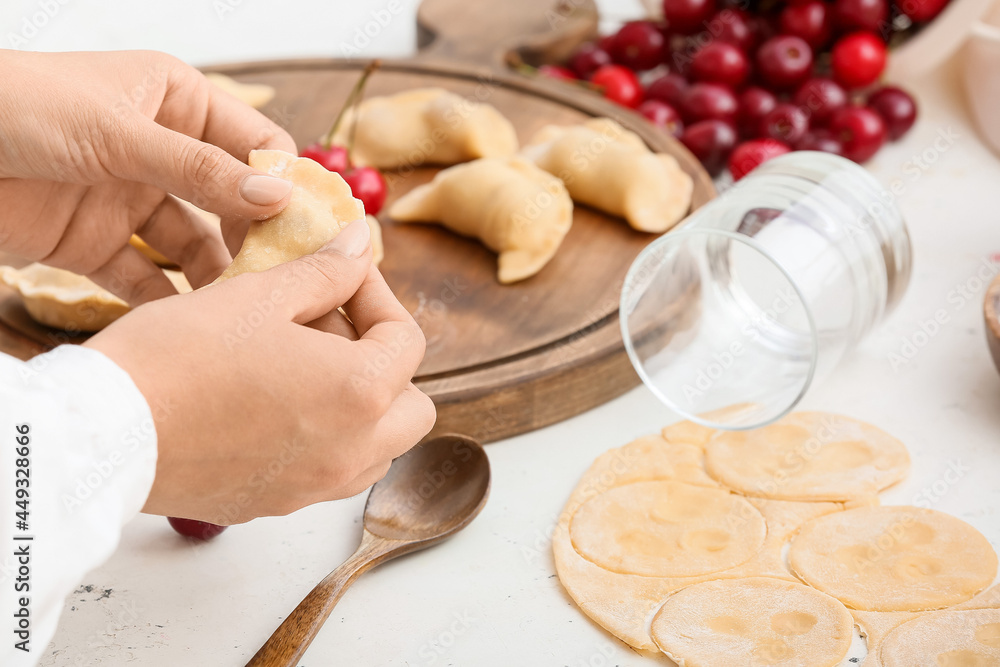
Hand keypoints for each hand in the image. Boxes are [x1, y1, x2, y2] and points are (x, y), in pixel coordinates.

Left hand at [0, 49, 297, 303]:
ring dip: (219, 276)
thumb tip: (279, 198)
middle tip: (288, 281)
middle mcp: (163, 151)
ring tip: (246, 310)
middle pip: (233, 201)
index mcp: (176, 102)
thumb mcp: (118, 132)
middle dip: (260, 238)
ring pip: (196, 244)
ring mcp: (131, 198)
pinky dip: (168, 301)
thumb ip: (200, 169)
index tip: (313, 228)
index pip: (256, 143)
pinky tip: (193, 326)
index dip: (286, 183)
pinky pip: (147, 277)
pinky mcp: (99, 243)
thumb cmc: (17, 110)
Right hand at [85, 221, 436, 522]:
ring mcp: (315, 486)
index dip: (378, 296)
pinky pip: (328, 473)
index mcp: (360, 392)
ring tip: (307, 366)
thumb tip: (361, 243)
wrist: (104, 434)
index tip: (343, 276)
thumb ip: (324, 272)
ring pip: (377, 448)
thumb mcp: (258, 295)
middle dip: (387, 364)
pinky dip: (324, 439)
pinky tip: (274, 404)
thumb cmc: (178, 357)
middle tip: (336, 329)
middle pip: (411, 407)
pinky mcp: (276, 505)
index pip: (406, 340)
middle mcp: (351, 450)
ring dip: (363, 406)